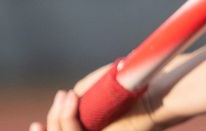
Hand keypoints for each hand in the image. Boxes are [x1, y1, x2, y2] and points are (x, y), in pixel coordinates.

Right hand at [28, 65, 159, 130]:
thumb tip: (68, 98)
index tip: (37, 122)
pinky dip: (68, 119)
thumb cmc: (144, 80)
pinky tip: (70, 99)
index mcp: (101, 126)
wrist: (168, 87)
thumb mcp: (107, 85)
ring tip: (67, 97)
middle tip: (60, 100)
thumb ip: (85, 93)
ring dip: (59, 119)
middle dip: (53, 123)